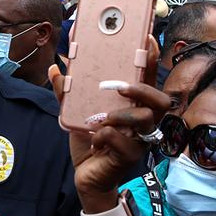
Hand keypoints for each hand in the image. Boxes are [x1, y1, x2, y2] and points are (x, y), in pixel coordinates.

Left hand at [48, 35, 161, 167]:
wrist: (86, 177)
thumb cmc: (88, 141)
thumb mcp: (75, 113)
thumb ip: (67, 92)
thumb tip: (54, 68)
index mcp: (132, 105)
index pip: (148, 79)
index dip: (151, 59)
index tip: (147, 39)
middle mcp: (142, 121)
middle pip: (161, 99)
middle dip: (141, 88)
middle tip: (119, 88)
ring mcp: (139, 139)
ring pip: (145, 118)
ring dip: (120, 114)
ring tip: (100, 119)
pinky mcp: (130, 156)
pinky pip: (122, 140)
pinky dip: (104, 136)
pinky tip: (94, 140)